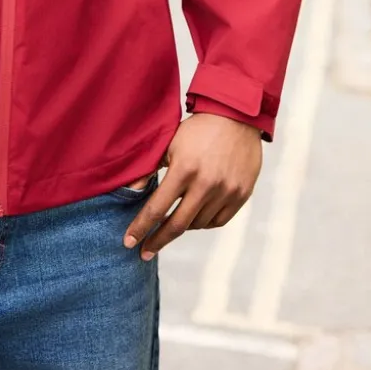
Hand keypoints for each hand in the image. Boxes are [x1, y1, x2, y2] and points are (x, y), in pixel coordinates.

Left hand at [123, 113, 262, 260]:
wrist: (235, 117)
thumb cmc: (196, 131)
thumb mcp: (169, 144)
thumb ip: (149, 169)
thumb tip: (130, 191)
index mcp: (184, 169)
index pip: (156, 208)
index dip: (141, 228)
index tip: (129, 242)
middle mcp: (206, 183)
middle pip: (177, 224)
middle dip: (157, 241)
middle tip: (144, 252)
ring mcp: (226, 191)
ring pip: (198, 224)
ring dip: (182, 226)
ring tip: (172, 221)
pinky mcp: (241, 194)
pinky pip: (218, 221)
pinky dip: (203, 222)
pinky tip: (194, 217)